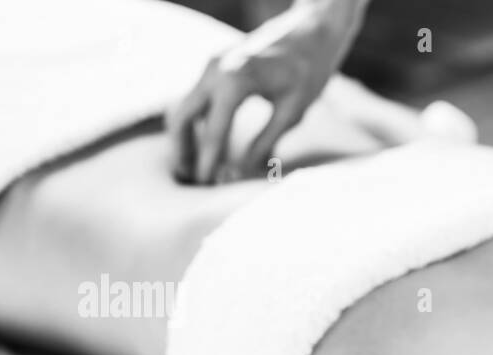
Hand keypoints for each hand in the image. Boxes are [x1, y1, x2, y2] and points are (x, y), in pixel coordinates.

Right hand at [167, 0, 362, 183]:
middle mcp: (215, 69)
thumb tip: (242, 172)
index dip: (208, 161)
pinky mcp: (214, 63)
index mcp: (235, 81)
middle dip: (183, 149)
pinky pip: (195, 96)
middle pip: (182, 116)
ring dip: (185, 136)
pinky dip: (194, 121)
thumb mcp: (292, 112)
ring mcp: (211, 63)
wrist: (310, 32)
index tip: (206, 184)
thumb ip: (266, 141)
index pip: (213, 131)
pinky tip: (205, 142)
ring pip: (183, 105)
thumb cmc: (308, 72)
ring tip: (193, 166)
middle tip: (190, 178)